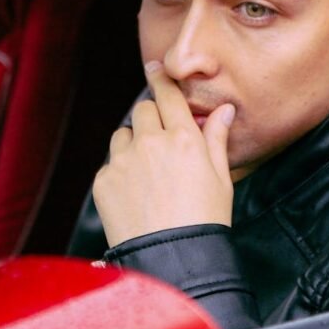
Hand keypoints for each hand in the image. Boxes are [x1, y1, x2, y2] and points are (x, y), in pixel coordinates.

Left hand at [93, 61, 234, 247]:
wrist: (173, 259)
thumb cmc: (204, 221)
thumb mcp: (221, 178)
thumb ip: (217, 138)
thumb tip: (224, 110)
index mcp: (182, 138)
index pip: (167, 94)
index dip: (161, 78)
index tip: (155, 68)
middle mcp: (150, 143)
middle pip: (142, 110)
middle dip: (151, 118)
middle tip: (161, 139)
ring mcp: (123, 162)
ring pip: (123, 135)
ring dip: (133, 143)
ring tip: (148, 171)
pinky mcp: (104, 182)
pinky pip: (111, 165)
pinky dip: (121, 172)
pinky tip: (137, 194)